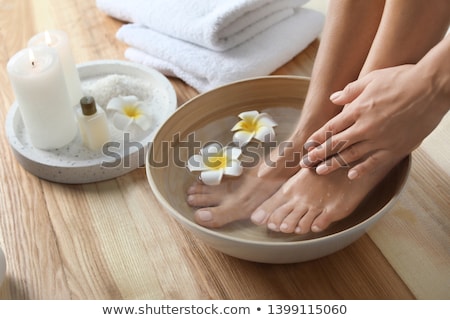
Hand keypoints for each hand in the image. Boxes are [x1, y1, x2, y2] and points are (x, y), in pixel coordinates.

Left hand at [300, 64, 448, 178]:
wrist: (431, 87)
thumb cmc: (401, 79)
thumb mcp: (371, 79)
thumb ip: (350, 91)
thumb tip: (333, 99)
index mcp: (357, 110)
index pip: (330, 128)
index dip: (317, 138)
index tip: (307, 146)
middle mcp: (364, 128)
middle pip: (335, 144)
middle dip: (318, 155)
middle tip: (305, 164)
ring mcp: (379, 140)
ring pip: (350, 156)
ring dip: (333, 164)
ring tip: (320, 171)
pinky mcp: (394, 148)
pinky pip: (374, 162)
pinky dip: (362, 170)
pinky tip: (351, 176)